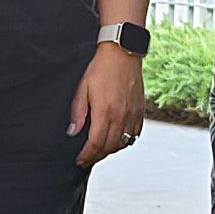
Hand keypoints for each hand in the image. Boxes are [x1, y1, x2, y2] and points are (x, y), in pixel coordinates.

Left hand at [69, 43, 146, 166]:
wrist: (123, 53)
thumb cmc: (102, 68)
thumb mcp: (82, 88)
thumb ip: (78, 112)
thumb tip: (72, 131)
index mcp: (105, 111)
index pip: (96, 143)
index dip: (87, 155)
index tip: (80, 160)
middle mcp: (122, 115)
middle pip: (109, 147)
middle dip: (96, 157)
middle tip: (87, 160)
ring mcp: (133, 114)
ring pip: (123, 143)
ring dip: (110, 151)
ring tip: (99, 153)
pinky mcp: (141, 111)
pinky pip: (135, 134)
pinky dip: (125, 141)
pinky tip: (116, 141)